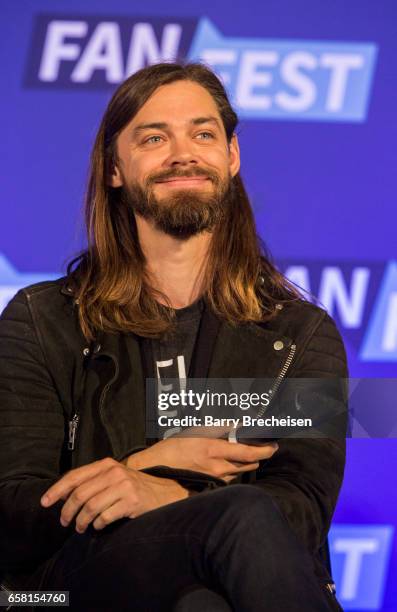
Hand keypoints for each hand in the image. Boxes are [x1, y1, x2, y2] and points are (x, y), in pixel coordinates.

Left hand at [40, 457, 188, 532]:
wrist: (164, 493)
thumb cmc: (135, 487)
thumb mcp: (113, 477)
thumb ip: (92, 481)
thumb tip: (63, 494)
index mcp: (107, 464)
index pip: (75, 476)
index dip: (57, 490)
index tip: (45, 502)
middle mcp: (114, 472)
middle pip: (80, 494)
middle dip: (67, 511)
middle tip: (64, 522)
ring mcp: (124, 486)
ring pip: (90, 507)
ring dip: (81, 522)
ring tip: (80, 528)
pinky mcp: (132, 501)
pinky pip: (105, 517)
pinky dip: (98, 525)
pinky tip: (99, 526)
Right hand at [124, 432, 278, 482]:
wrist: (155, 471)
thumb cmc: (172, 449)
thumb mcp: (195, 431)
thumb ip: (218, 428)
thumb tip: (236, 425)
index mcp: (214, 450)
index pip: (248, 452)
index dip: (264, 450)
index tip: (273, 446)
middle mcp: (217, 468)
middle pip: (248, 464)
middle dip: (256, 456)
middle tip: (261, 448)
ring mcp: (214, 480)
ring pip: (238, 472)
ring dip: (243, 463)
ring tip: (241, 454)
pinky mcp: (209, 488)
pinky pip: (227, 479)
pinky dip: (231, 471)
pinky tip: (225, 465)